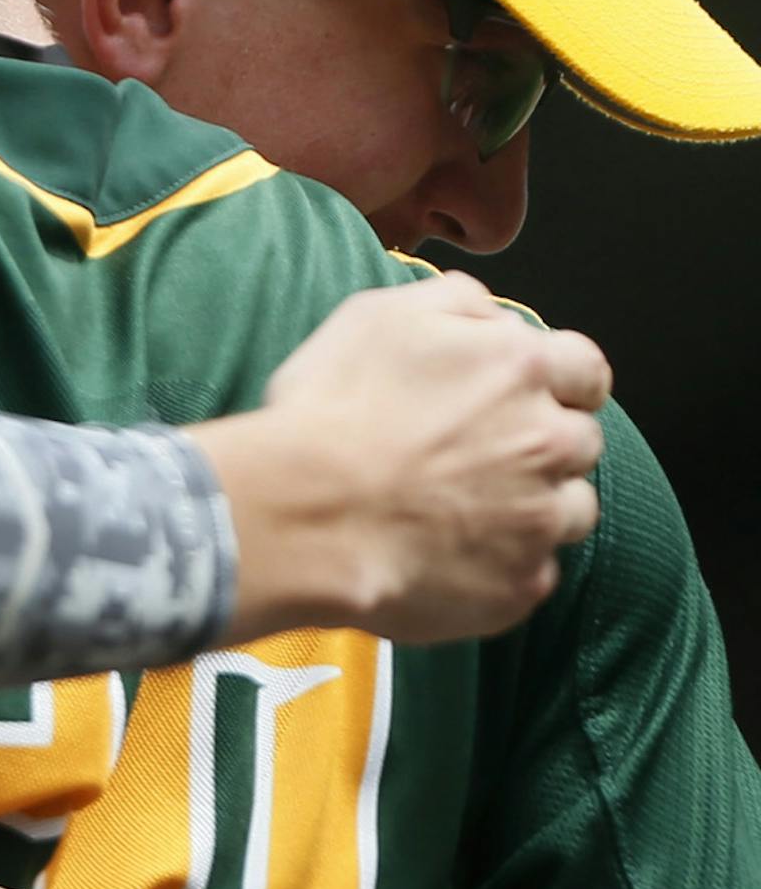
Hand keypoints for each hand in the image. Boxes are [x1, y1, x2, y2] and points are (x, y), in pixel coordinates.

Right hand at [214, 269, 609, 644]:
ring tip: (466, 511)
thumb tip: (492, 313)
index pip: (584, 368)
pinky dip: (503, 566)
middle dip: (543, 444)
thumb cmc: (332, 411)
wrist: (304, 513)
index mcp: (520, 369)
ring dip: (534, 507)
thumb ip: (455, 302)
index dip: (560, 380)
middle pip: (581, 442)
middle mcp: (547, 442)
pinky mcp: (519, 586)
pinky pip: (532, 574)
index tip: (532, 394)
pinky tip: (450, 555)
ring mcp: (538, 521)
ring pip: (570, 511)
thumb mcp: (379, 317)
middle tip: (479, 455)